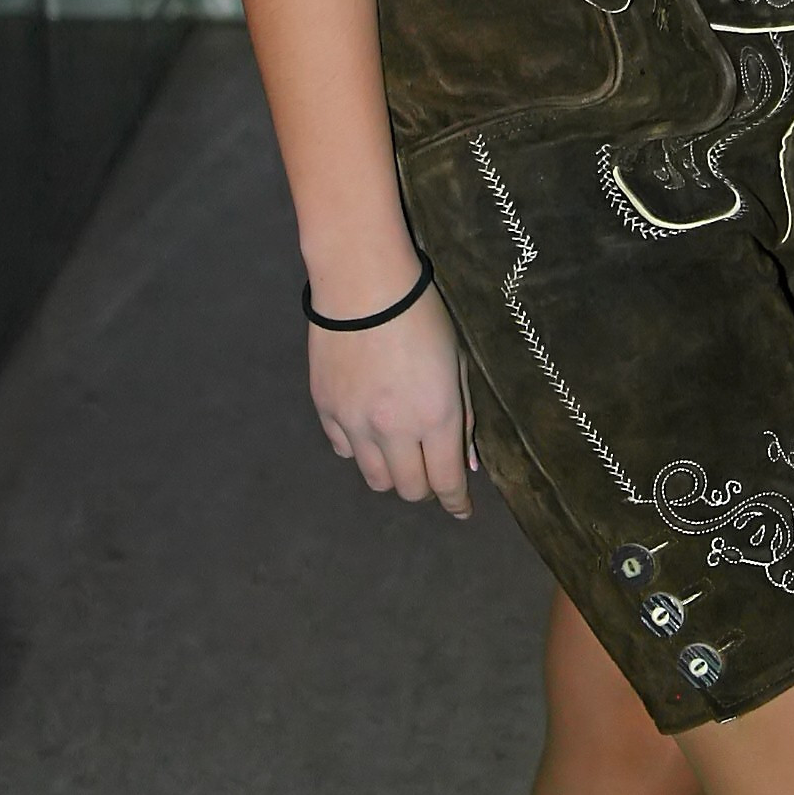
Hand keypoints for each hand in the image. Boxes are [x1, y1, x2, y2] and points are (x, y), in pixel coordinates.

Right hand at [309, 282, 477, 518]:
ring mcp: (355, 424)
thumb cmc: (422, 315)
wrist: (362, 284)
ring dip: (393, 472)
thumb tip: (466, 464)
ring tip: (399, 448)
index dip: (456, 502)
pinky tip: (368, 425)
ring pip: (375, 479)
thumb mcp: (456, 362)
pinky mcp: (326, 412)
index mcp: (435, 417)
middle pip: (410, 490)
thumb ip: (464, 416)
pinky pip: (345, 451)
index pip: (446, 482)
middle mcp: (394, 431)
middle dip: (426, 486)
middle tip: (430, 468)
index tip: (461, 510)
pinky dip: (361, 448)